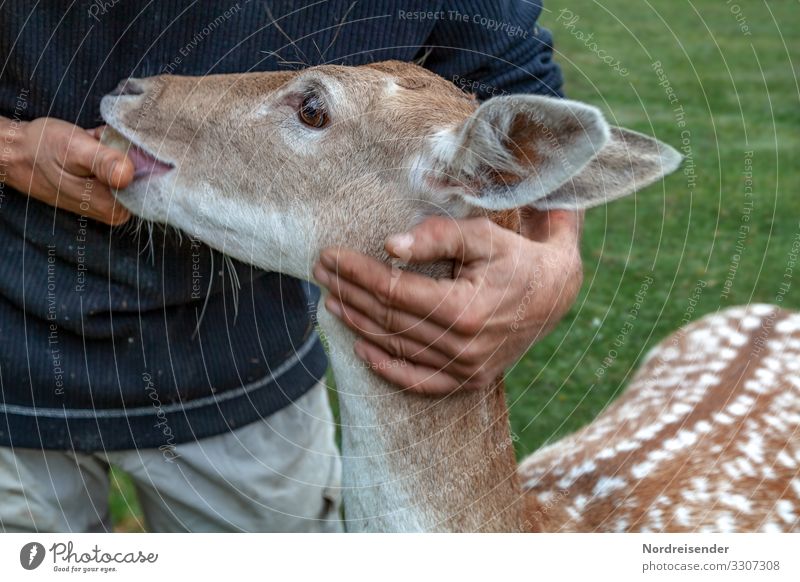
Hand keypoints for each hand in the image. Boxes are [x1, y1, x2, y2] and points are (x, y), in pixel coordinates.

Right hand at [1, 117, 133, 224]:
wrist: (17, 153)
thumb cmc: (42, 149)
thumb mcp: (74, 150)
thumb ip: (104, 162)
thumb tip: (128, 174)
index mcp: (116, 208)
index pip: (153, 182)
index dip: (139, 154)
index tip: (113, 144)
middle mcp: (119, 210)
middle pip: (145, 174)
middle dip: (126, 150)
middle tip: (98, 141)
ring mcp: (114, 201)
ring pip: (133, 166)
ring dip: (117, 148)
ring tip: (93, 142)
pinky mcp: (107, 190)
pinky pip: (122, 165)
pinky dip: (111, 149)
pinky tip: (94, 143)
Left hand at [313, 209, 582, 395]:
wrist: (557, 293)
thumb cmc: (516, 258)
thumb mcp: (482, 236)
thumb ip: (437, 238)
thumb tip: (390, 245)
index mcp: (465, 309)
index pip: (394, 290)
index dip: (358, 272)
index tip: (330, 256)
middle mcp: (463, 347)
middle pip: (389, 319)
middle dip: (350, 292)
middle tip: (321, 272)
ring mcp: (467, 370)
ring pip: (398, 348)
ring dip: (358, 324)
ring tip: (331, 301)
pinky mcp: (470, 382)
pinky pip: (419, 382)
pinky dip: (387, 367)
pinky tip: (360, 349)